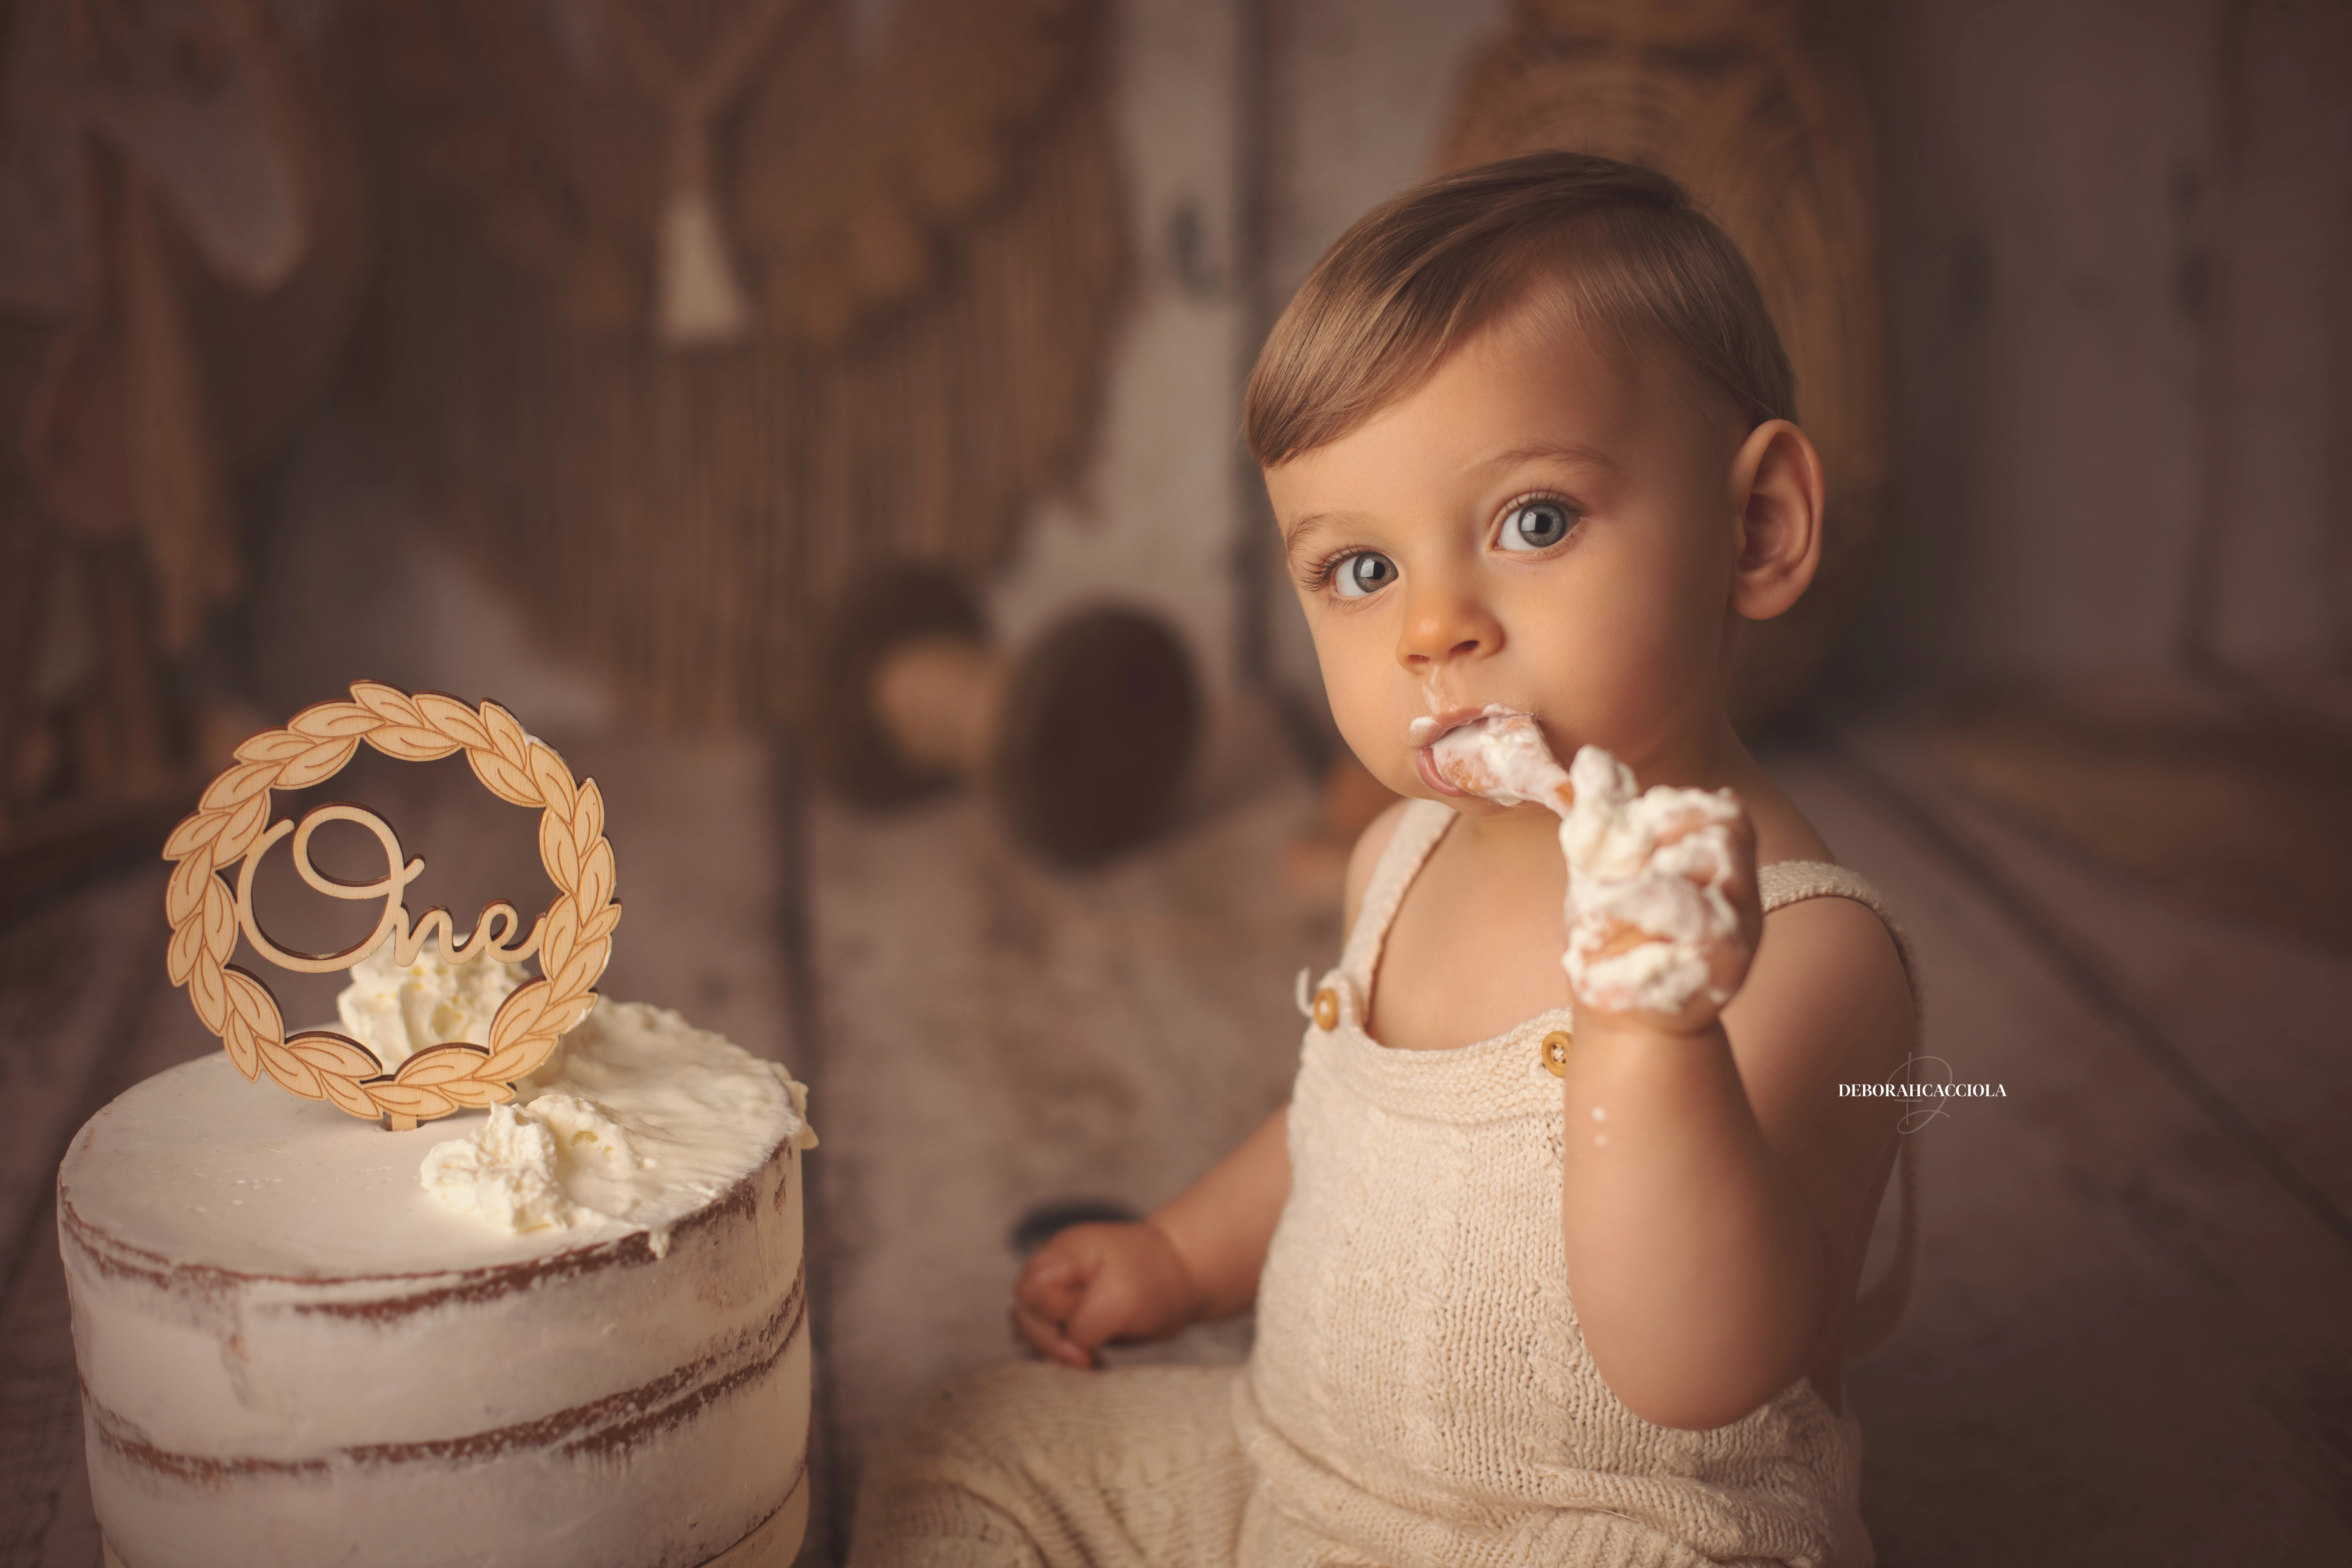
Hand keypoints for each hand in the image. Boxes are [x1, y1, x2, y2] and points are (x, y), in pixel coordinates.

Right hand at [1009, 1221, 1205, 1368]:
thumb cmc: (1155, 1279)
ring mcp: (1060, 1295)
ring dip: (1056, 1354)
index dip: (1051, 1319)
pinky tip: (1090, 1364)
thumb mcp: (1120, 1299)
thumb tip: (1067, 1351)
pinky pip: (1051, 1341)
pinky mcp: (1071, 1317)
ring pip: (1032, 1331)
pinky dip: (1066, 1358)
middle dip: (1051, 1343)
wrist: (1183, 1278)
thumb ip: (1084, 1324)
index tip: (1082, 1342)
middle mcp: (1052, 1273)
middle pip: (1025, 1314)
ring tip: (1090, 1363)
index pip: (1032, 1292)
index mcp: (1061, 1256)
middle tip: (1087, 1359)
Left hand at [1564, 786, 1761, 1035]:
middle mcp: (1738, 897)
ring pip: (1697, 903)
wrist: (1617, 995)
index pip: (1724, 814)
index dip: (1677, 807)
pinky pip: (1681, 960)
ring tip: (1591, 910)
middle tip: (1604, 866)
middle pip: (1721, 847)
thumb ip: (1604, 815)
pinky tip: (1588, 957)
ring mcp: (1734, 941)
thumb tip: (1591, 757)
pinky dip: (1629, 958)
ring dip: (1633, 901)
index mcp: (1718, 859)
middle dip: (1655, 846)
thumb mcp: (1602, 862)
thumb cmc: (1616, 921)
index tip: (1631, 818)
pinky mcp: (1715, 983)